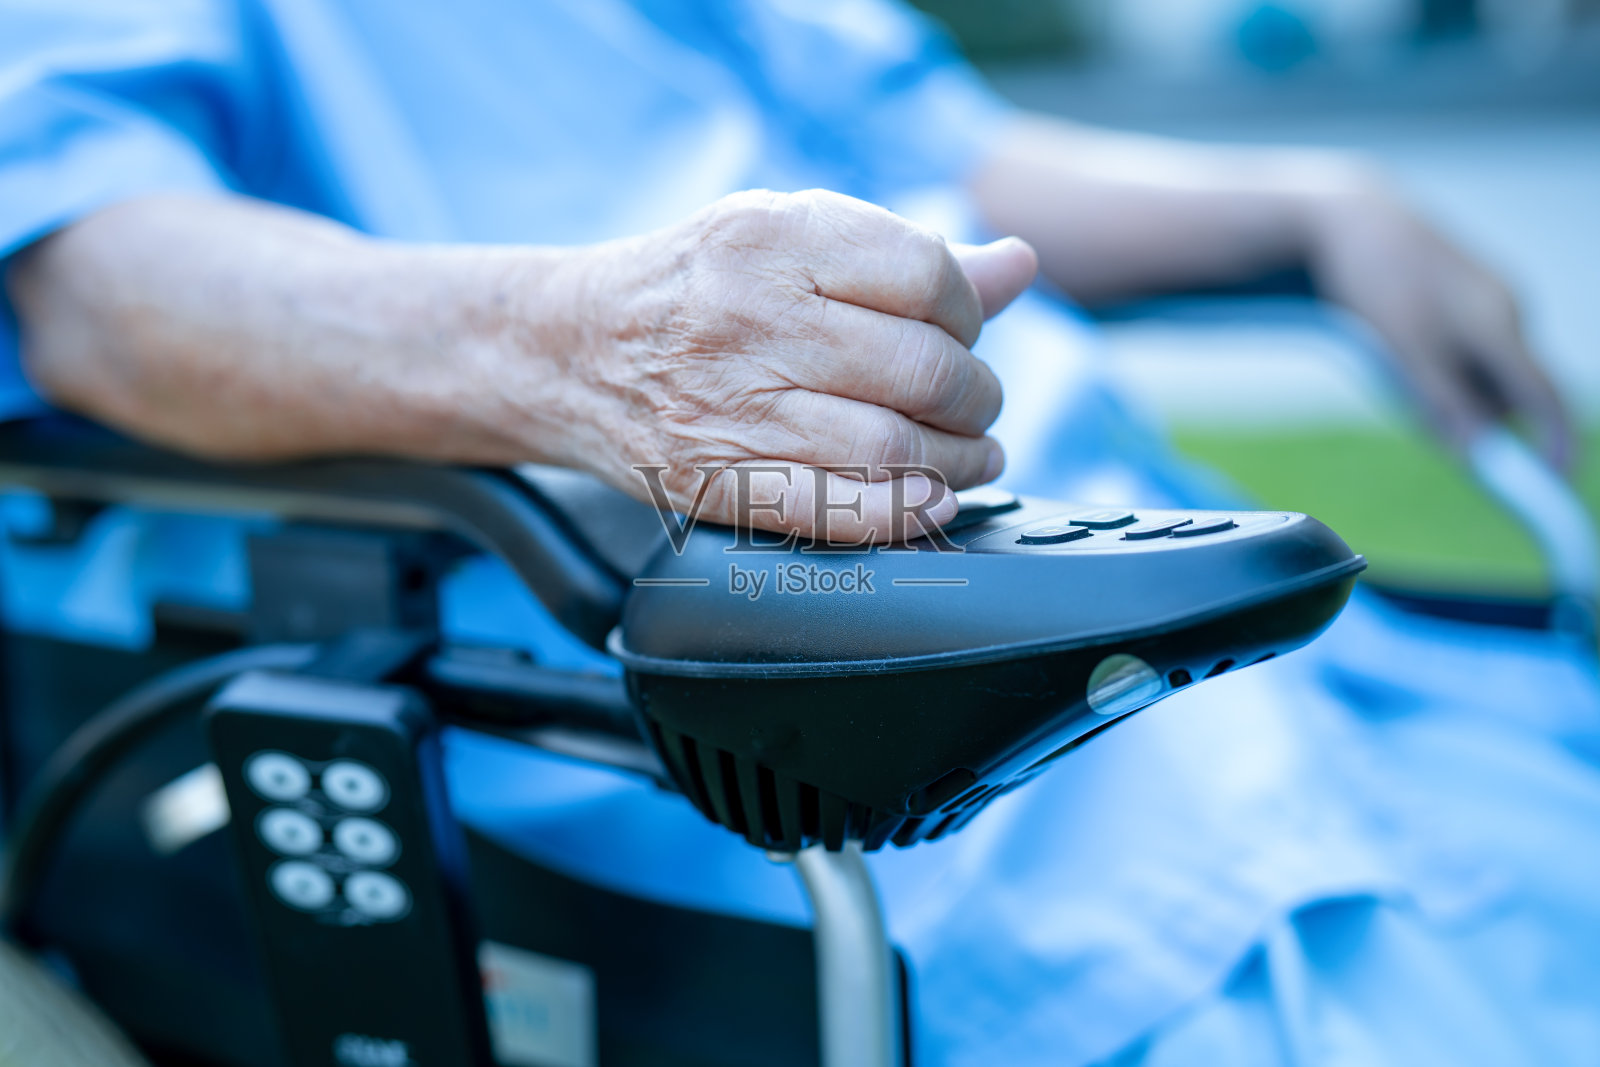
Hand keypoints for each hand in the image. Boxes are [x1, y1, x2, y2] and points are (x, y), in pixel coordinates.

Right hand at [554, 189, 1036, 539]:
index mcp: (772, 237)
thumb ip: (904, 253)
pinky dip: (906, 513)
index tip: (966, 333)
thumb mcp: (786, 235)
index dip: (971, 314)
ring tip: (971, 456)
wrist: (569, 350)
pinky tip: (931, 499)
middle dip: (975, 396)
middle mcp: (748, 318)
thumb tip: (1018, 264)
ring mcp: (728, 406)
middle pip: (921, 368)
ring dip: (959, 462)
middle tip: (976, 405)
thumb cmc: (694, 286)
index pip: (926, 275)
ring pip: (893, 448)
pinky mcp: (715, 481)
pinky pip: (839, 512)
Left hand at [1304, 178, 1574, 470]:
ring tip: (1395, 360)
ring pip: (1485, 371)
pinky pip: (1470, 347)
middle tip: (1417, 411)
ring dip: (1453, 389)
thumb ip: (1443, 403)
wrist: (1356, 217)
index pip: (1543, 397)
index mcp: (1498, 326)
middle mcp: (1509, 310)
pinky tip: (1402, 340)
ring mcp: (1495, 298)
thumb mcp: (1403, 352)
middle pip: (1508, 391)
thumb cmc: (1376, 283)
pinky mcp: (1475, 293)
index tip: (1558, 481)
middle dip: (1474, 415)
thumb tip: (1478, 453)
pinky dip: (1444, 364)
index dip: (1555, 442)